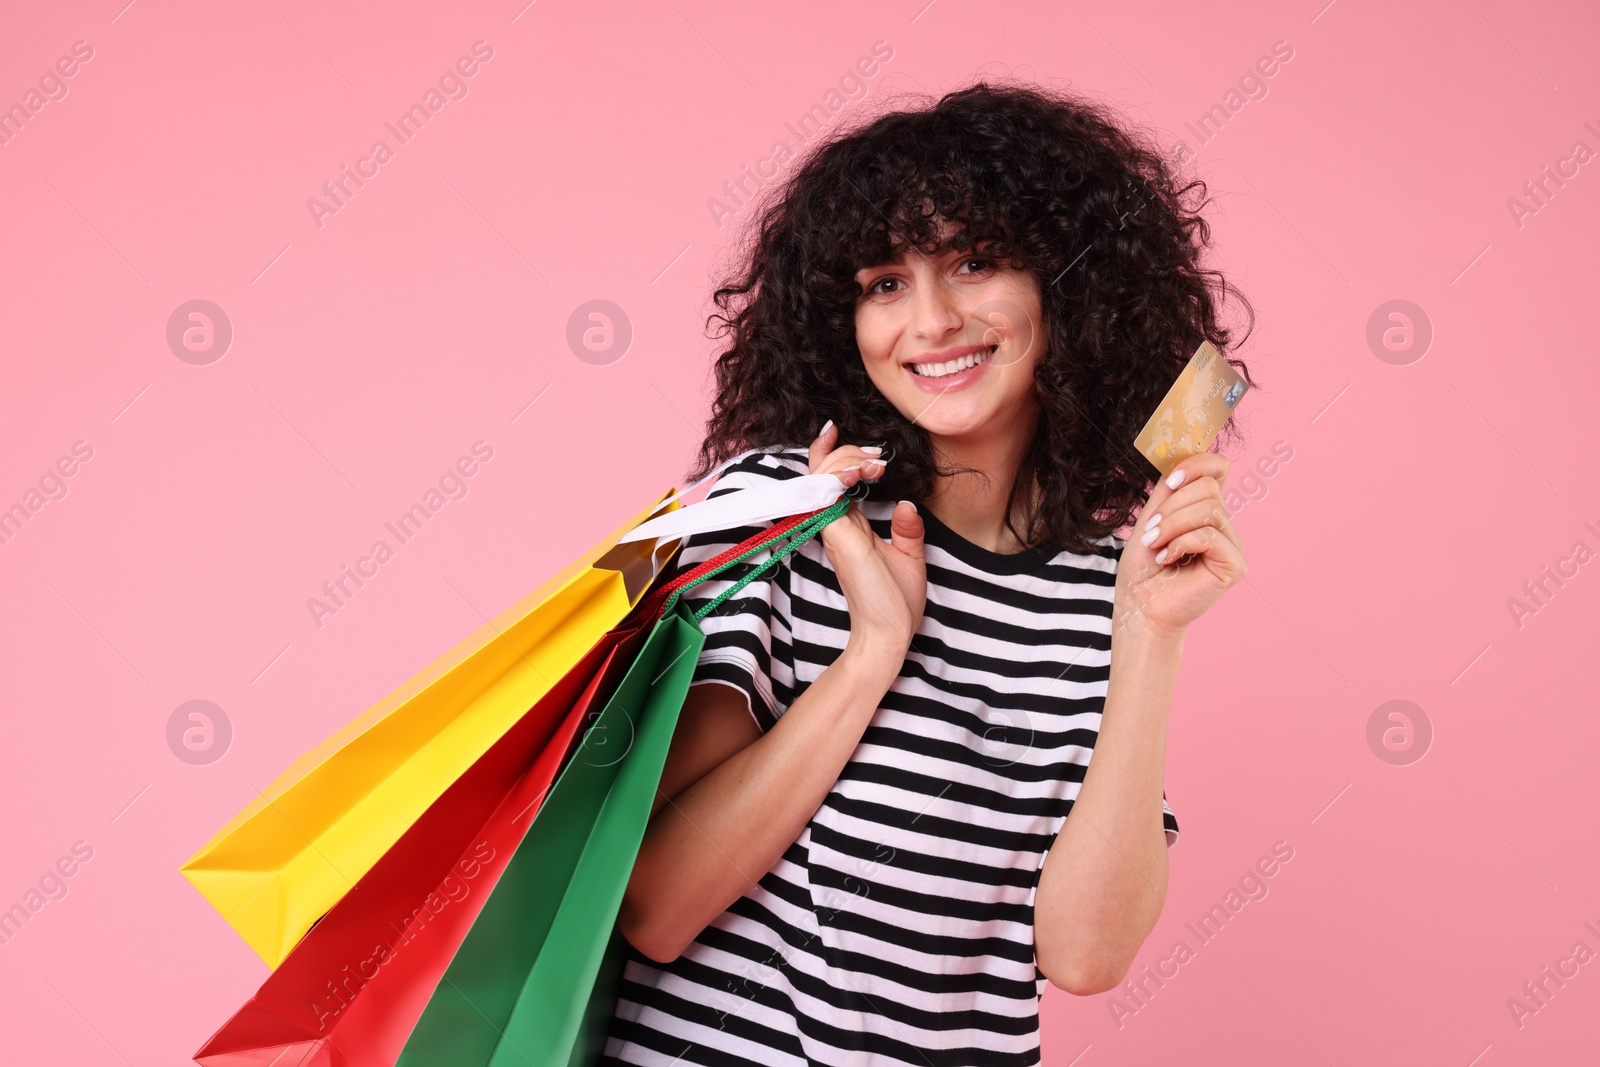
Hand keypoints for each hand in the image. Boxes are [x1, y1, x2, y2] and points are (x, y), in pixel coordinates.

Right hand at [808, 421, 926, 654]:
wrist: (891, 633)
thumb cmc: (896, 603)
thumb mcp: (909, 557)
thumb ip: (907, 530)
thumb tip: (907, 504)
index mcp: (849, 527)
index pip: (830, 481)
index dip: (831, 454)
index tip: (837, 432)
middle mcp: (836, 524)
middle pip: (822, 471)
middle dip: (845, 451)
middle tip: (877, 455)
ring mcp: (833, 529)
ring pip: (821, 477)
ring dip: (845, 459)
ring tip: (875, 463)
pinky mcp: (837, 535)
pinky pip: (826, 494)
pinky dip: (840, 476)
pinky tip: (864, 472)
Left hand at [1114, 453, 1247, 640]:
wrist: (1140, 606)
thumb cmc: (1143, 569)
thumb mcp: (1152, 519)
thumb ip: (1170, 490)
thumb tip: (1181, 460)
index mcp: (1205, 510)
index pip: (1218, 467)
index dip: (1196, 464)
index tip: (1169, 482)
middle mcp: (1223, 525)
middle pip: (1209, 487)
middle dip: (1172, 506)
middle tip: (1152, 533)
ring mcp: (1232, 545)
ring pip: (1210, 508)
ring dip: (1172, 525)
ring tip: (1156, 546)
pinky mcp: (1234, 565)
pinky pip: (1210, 535)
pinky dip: (1181, 543)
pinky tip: (1169, 560)